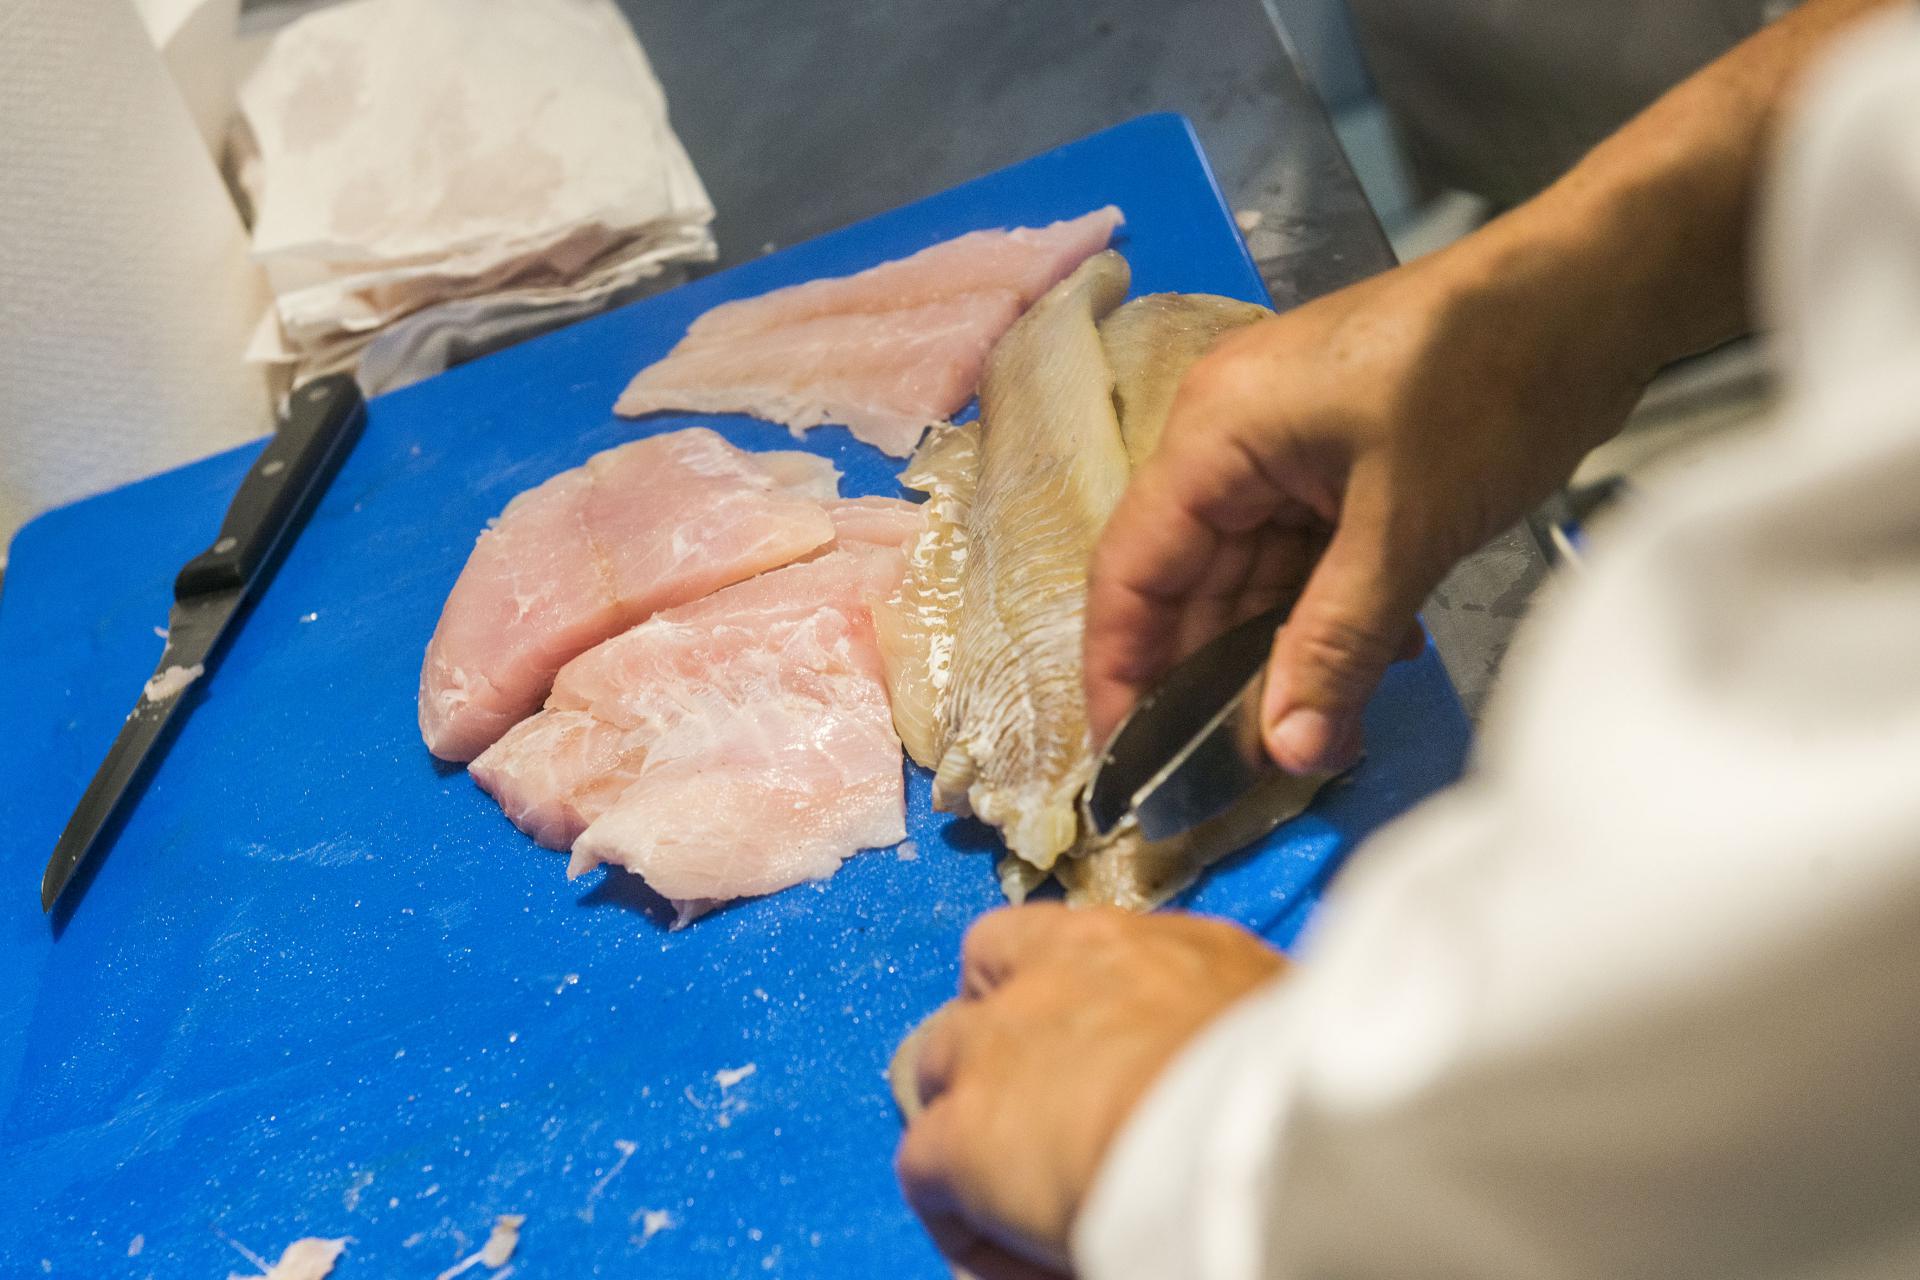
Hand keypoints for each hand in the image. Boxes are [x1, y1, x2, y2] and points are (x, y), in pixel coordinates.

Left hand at [895, 905, 1285, 1277]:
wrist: (1244, 1118)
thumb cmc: (1281, 1063)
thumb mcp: (1258, 997)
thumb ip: (1209, 1002)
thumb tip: (1227, 1035)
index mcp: (1111, 945)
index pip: (1029, 942)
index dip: (1027, 994)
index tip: (1062, 1047)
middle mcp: (1037, 980)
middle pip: (970, 1004)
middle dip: (987, 1059)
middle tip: (1034, 1125)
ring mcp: (988, 1053)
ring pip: (933, 1078)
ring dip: (963, 1127)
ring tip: (1016, 1196)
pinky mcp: (961, 1137)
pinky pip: (926, 1175)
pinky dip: (960, 1217)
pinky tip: (1022, 1259)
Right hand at [1085, 218, 1658, 773]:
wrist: (1597, 290)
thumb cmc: (1490, 380)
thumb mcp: (1406, 529)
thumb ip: (1336, 645)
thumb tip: (1287, 753)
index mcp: (1213, 435)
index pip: (1132, 572)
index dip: (1120, 672)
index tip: (1128, 766)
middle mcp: (1228, 442)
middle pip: (1190, 585)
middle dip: (1213, 682)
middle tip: (1238, 780)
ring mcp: (1285, 452)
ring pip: (1254, 580)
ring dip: (1282, 658)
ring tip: (1313, 741)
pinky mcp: (1339, 466)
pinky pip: (1307, 560)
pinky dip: (1329, 618)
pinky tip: (1367, 672)